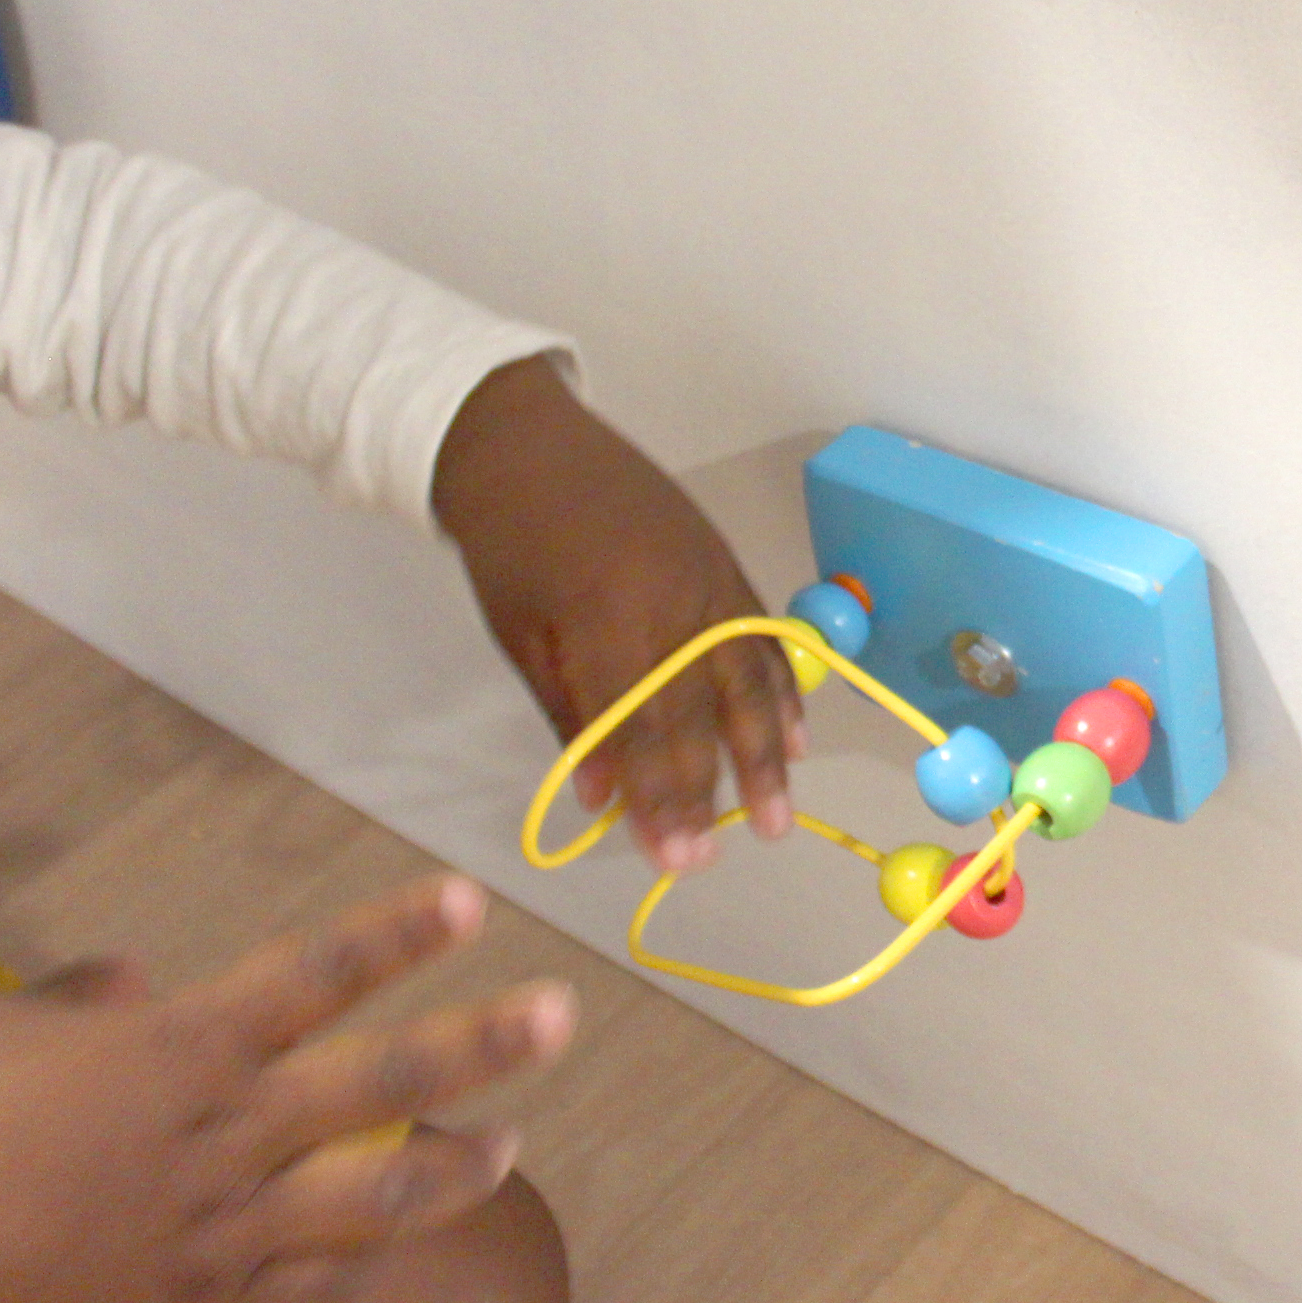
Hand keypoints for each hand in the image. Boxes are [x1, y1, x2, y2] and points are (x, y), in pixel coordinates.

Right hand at [0, 875, 572, 1302]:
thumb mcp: (24, 1026)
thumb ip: (101, 999)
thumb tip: (140, 983)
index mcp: (182, 1047)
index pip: (314, 975)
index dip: (398, 936)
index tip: (471, 903)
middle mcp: (222, 1131)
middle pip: (378, 1080)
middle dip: (480, 1045)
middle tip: (560, 1014)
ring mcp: (221, 1224)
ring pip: (373, 1196)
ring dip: (453, 1168)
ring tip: (508, 1145)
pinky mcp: (205, 1302)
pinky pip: (312, 1282)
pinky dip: (361, 1260)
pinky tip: (395, 1244)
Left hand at [433, 355, 803, 866]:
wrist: (527, 444)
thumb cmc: (508, 545)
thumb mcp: (520, 638)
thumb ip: (571, 718)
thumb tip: (601, 800)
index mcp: (604, 619)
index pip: (640, 728)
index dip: (659, 798)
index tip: (672, 858)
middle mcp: (669, 598)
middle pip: (701, 710)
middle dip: (710, 790)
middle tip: (719, 854)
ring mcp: (707, 576)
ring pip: (748, 676)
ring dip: (765, 752)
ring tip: (776, 815)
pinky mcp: (724, 561)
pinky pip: (764, 635)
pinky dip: (783, 688)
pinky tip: (793, 735)